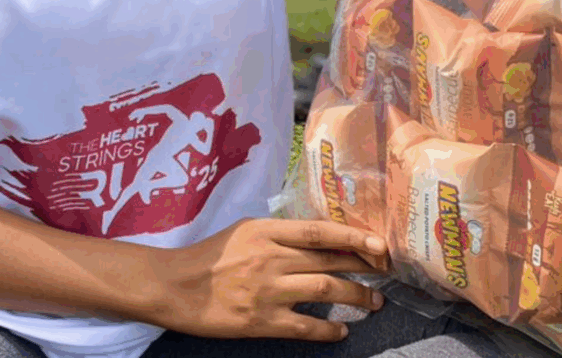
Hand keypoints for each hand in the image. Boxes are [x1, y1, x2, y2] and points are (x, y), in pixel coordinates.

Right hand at [156, 219, 386, 341]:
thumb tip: (316, 237)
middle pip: (329, 262)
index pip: (319, 231)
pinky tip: (343, 331)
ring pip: (325, 292)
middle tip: (384, 274)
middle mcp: (272, 258)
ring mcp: (269, 291)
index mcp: (267, 231)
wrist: (177, 286)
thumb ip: (278, 233)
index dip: (352, 235)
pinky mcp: (262, 320)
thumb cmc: (210, 254)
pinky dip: (329, 330)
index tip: (378, 243)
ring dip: (355, 297)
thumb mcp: (244, 230)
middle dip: (363, 268)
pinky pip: (306, 328)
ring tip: (373, 303)